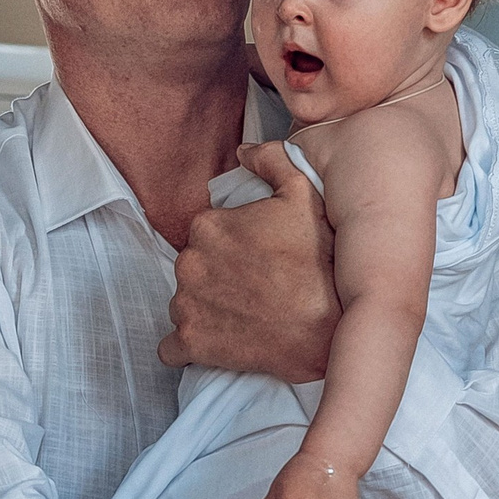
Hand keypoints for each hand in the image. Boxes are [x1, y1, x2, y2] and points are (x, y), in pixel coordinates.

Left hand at [161, 142, 337, 381]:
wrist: (326, 328)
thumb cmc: (317, 262)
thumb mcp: (304, 194)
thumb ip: (271, 160)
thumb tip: (244, 150)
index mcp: (208, 225)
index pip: (207, 234)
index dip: (233, 246)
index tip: (256, 259)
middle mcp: (188, 262)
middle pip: (195, 268)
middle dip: (217, 277)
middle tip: (253, 288)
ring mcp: (186, 305)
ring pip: (184, 304)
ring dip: (205, 310)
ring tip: (242, 317)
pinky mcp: (190, 343)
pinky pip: (171, 348)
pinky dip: (187, 347)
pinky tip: (214, 344)